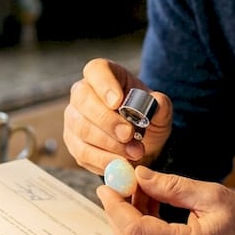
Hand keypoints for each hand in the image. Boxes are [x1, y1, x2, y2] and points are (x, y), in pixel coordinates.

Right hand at [64, 58, 171, 173]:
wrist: (139, 141)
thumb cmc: (145, 117)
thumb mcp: (159, 110)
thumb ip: (161, 105)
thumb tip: (157, 103)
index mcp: (103, 74)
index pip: (96, 70)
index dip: (104, 85)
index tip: (118, 102)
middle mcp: (82, 92)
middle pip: (83, 100)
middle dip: (107, 120)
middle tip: (128, 134)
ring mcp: (74, 117)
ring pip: (82, 128)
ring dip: (109, 144)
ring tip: (133, 152)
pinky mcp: (73, 142)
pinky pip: (82, 152)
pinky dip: (103, 160)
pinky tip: (121, 163)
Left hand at [96, 166, 234, 234]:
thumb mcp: (211, 195)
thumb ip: (171, 186)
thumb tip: (140, 177)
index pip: (134, 229)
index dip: (115, 207)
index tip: (107, 186)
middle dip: (118, 213)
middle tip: (121, 187)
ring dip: (130, 223)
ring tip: (142, 194)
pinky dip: (143, 234)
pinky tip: (152, 211)